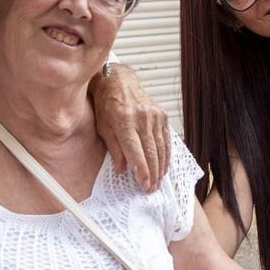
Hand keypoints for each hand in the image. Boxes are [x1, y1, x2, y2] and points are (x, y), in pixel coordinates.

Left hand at [92, 64, 170, 192]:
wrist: (118, 80)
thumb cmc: (106, 103)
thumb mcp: (103, 126)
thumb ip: (113, 148)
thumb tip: (122, 170)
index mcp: (124, 121)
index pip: (136, 152)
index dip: (142, 171)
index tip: (144, 185)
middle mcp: (141, 117)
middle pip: (151, 152)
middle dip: (152, 174)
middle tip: (152, 189)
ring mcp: (154, 115)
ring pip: (161, 148)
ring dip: (160, 167)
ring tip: (158, 182)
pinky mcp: (161, 114)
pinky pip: (166, 139)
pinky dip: (166, 155)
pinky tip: (164, 167)